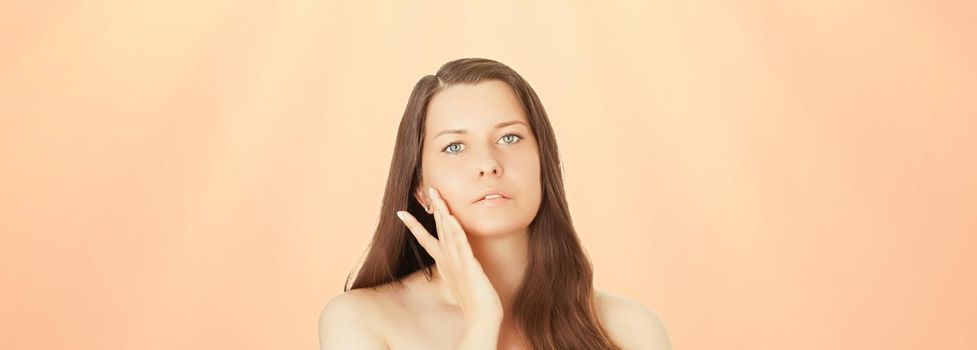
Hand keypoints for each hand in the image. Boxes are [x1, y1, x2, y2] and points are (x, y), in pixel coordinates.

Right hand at [396, 187, 503, 324]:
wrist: (481, 318)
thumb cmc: (473, 301)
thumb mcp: (460, 280)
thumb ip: (454, 269)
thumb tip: (450, 264)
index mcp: (445, 263)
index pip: (427, 240)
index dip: (415, 226)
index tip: (402, 213)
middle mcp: (449, 260)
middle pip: (437, 229)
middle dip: (432, 209)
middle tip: (427, 189)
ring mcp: (458, 263)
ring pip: (448, 233)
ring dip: (442, 213)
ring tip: (437, 196)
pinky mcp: (469, 266)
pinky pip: (461, 245)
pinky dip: (456, 231)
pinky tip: (451, 219)